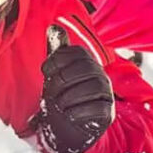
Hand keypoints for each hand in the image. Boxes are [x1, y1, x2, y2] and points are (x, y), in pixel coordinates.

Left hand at [37, 36, 114, 152]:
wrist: (66, 125)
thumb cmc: (62, 93)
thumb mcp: (55, 72)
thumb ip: (56, 51)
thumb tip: (54, 27)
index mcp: (87, 63)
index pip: (78, 52)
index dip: (58, 59)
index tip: (46, 70)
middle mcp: (100, 76)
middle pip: (87, 68)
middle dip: (63, 78)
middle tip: (51, 89)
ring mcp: (106, 95)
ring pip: (93, 87)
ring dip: (69, 96)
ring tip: (59, 103)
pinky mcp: (107, 114)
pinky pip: (97, 109)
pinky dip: (78, 111)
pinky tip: (68, 114)